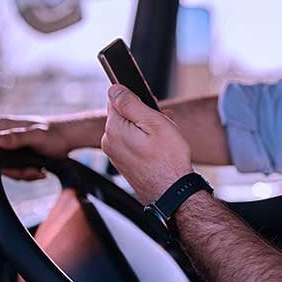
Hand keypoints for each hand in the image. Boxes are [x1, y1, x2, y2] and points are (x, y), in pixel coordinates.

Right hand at [0, 116, 74, 179]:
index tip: (26, 172)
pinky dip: (26, 173)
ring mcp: (9, 141)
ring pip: (7, 167)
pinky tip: (40, 171)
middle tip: (36, 173)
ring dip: (24, 174)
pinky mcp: (17, 150)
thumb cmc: (56, 135)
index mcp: (2, 125)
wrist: (70, 137)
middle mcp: (3, 132)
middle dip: (18, 172)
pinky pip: (14, 167)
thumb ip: (19, 138)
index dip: (5, 167)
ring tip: (41, 172)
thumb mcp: (38, 137)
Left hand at [101, 84, 192, 202]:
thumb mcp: (154, 123)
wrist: (172, 192)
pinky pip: (131, 142)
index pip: (116, 98)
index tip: (151, 110)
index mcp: (114, 129)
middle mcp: (109, 141)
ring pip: (129, 128)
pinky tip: (159, 149)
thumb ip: (131, 103)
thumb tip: (114, 89)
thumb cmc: (168, 160)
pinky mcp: (122, 162)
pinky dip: (144, 141)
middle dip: (143, 115)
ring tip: (164, 140)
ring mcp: (114, 154)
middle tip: (163, 125)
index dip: (137, 100)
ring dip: (145, 128)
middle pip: (123, 114)